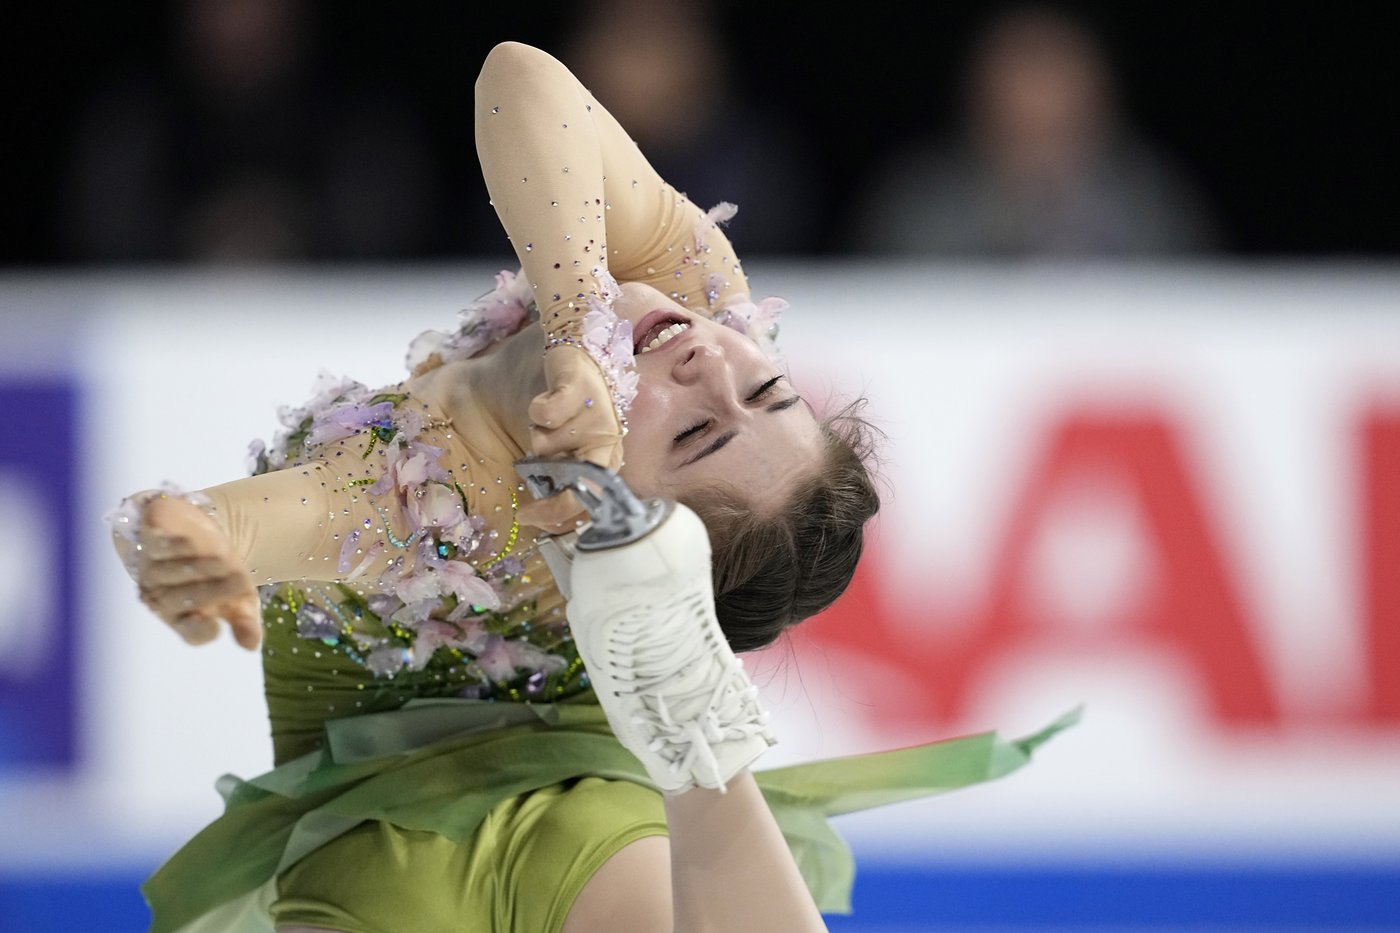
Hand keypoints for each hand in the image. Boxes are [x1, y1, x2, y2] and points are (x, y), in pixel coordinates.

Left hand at [134, 496, 261, 649]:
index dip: (199, 630)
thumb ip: (245, 621)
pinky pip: (156, 546)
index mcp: (184, 617)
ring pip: (167, 573)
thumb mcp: (241, 597)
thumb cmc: (221, 572)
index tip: (215, 625)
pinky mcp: (148, 540)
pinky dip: (173, 546)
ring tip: (224, 560)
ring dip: (197, 568)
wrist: (203, 532)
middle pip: (178, 601)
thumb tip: (252, 646)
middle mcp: (161, 596)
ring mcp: (151, 567)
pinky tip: (190, 543)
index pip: (190, 631)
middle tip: (239, 581)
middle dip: (210, 592)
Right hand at [522, 346, 623, 529]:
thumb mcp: (576, 447)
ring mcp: (596, 414)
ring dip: (538, 434)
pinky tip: (546, 402)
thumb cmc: (576, 409)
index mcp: (609, 457)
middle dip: (546, 487)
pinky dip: (537, 409)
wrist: (583, 355)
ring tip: (550, 420)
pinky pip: (543, 414)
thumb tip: (544, 512)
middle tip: (528, 481)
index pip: (590, 499)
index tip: (526, 517)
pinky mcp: (578, 387)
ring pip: (545, 445)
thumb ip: (566, 475)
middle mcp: (607, 439)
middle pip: (575, 481)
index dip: (555, 514)